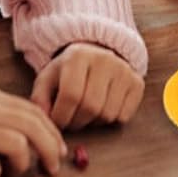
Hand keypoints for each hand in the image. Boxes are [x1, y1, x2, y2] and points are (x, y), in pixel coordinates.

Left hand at [30, 42, 144, 130]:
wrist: (97, 54)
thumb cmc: (68, 72)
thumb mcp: (48, 79)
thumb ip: (40, 99)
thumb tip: (46, 120)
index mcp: (78, 55)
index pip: (71, 95)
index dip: (61, 117)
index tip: (57, 122)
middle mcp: (104, 59)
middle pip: (91, 107)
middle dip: (77, 122)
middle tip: (71, 120)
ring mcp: (123, 70)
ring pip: (108, 114)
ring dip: (94, 122)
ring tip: (86, 112)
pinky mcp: (137, 82)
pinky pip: (124, 116)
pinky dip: (111, 120)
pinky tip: (103, 108)